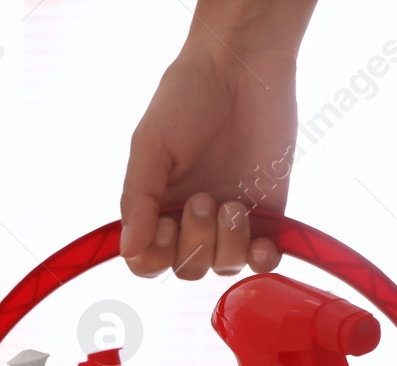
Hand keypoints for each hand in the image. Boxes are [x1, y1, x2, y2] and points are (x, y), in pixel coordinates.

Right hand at [121, 33, 300, 279]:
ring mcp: (230, 219)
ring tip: (233, 204)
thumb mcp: (150, 145)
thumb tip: (128, 249)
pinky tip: (263, 241)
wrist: (242, 66)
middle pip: (187, 268)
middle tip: (203, 198)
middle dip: (195, 242)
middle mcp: (190, 219)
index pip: (146, 261)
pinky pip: (264, 258)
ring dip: (227, 243)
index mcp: (155, 206)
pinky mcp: (268, 212)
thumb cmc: (187, 97)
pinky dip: (263, 259)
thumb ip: (138, 199)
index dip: (155, 257)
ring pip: (223, 266)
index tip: (166, 225)